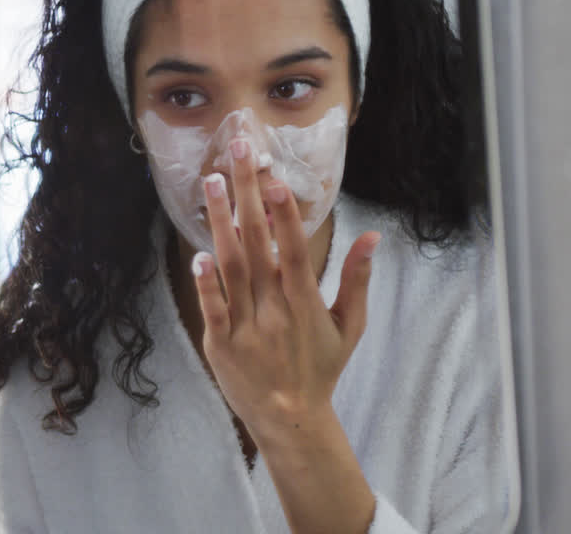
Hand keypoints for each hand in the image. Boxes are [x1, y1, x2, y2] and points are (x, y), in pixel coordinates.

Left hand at [191, 138, 379, 442]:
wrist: (290, 419)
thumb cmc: (320, 368)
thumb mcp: (349, 326)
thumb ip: (357, 279)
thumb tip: (372, 237)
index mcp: (305, 302)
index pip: (295, 250)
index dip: (285, 215)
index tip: (275, 179)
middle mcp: (275, 309)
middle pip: (258, 244)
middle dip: (247, 196)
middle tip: (237, 153)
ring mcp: (246, 326)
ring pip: (231, 267)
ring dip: (221, 223)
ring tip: (213, 183)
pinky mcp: (221, 343)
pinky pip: (213, 308)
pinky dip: (205, 283)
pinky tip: (198, 252)